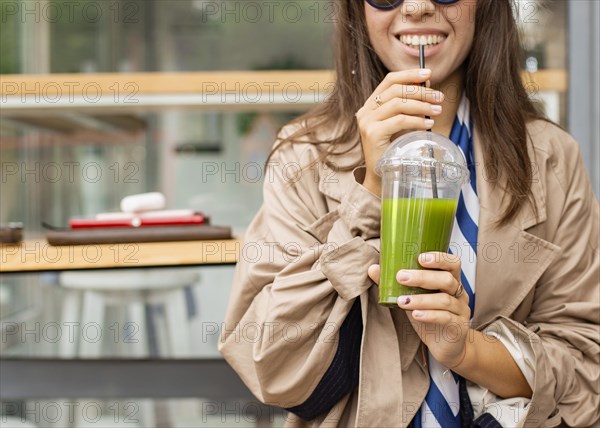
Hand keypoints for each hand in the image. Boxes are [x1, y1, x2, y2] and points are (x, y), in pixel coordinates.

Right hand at [355, 69, 444, 195]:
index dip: (409, 74)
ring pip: (398, 104)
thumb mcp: (402, 124)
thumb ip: (410, 105)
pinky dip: (417, 120)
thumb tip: (428, 85)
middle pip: (396, 90)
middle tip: (439, 98)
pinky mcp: (372, 133)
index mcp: (370, 105)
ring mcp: (367, 122)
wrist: (382, 176)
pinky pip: (399, 120)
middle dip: (421, 91)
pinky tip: (429, 123)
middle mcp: (365, 111)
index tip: (428, 73)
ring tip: (438, 110)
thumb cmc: (394, 149)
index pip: (389, 81)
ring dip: (422, 105)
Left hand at [368, 252, 470, 367]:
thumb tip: (373, 269)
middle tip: (401, 277)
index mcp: (450, 280)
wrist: (444, 346)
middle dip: (423, 277)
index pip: (452, 263)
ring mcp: (460, 310)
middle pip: (446, 279)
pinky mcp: (458, 327)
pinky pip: (446, 318)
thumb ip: (395, 284)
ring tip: (402, 301)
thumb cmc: (428, 316)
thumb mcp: (412, 298)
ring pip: (444, 300)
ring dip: (421, 299)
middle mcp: (458, 293)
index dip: (439, 258)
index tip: (420, 257)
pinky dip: (429, 315)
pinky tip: (415, 315)